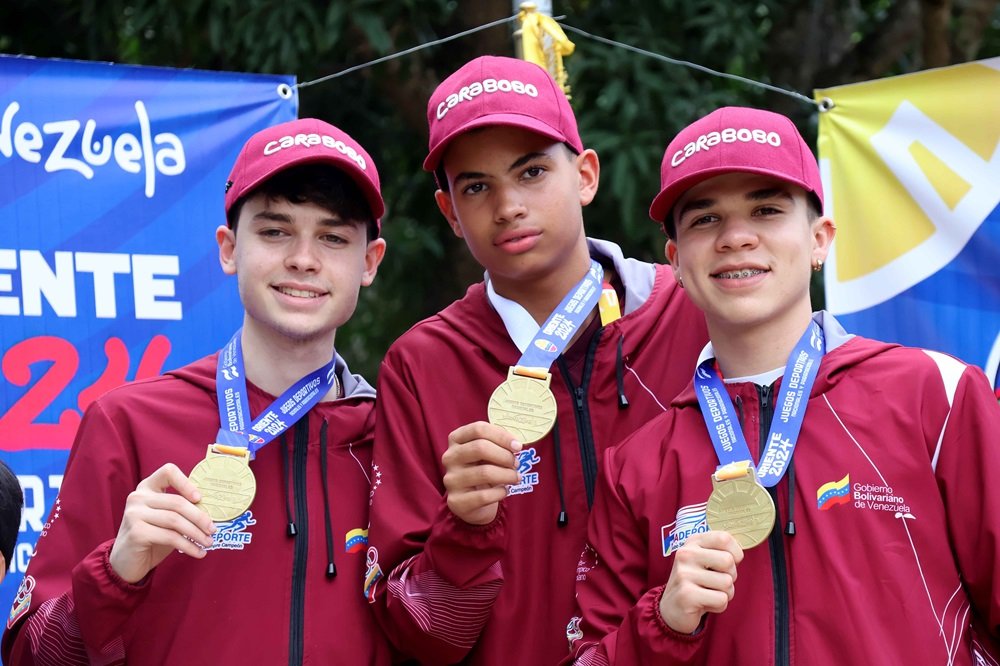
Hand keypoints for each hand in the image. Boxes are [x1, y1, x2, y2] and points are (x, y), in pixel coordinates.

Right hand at [109, 463, 216, 583]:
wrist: (127, 563)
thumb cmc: (152, 537)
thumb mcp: (166, 519)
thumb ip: (181, 510)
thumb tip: (212, 510)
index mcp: (147, 487)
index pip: (168, 472)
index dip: (186, 482)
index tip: (200, 498)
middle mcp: (138, 497)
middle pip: (177, 502)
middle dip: (200, 517)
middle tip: (213, 530)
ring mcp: (134, 514)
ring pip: (175, 520)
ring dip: (196, 533)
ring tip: (208, 543)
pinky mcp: (136, 532)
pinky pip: (170, 537)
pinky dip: (188, 546)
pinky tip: (198, 552)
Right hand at [441, 421, 522, 525]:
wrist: (473, 503)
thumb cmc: (483, 469)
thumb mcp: (487, 453)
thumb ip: (498, 444)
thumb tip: (515, 445)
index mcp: (456, 439)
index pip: (478, 429)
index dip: (501, 436)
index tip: (518, 446)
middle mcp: (449, 457)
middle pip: (480, 448)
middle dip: (505, 456)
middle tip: (516, 464)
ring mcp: (451, 479)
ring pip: (484, 472)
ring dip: (507, 475)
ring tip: (516, 477)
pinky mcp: (456, 501)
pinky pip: (484, 495)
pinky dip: (500, 492)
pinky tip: (504, 491)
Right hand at [658, 530, 743, 633]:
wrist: (672, 609)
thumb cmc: (696, 583)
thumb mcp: (704, 561)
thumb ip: (720, 552)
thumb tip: (740, 552)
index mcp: (692, 543)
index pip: (723, 538)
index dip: (735, 553)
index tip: (728, 564)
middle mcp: (685, 554)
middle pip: (728, 560)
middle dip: (730, 576)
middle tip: (716, 582)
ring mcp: (684, 574)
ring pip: (727, 582)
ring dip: (725, 593)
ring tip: (709, 594)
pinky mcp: (687, 595)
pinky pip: (721, 600)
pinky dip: (719, 606)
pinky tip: (705, 603)